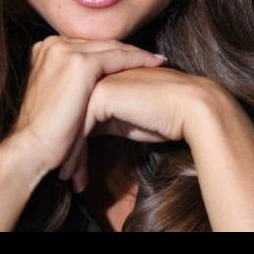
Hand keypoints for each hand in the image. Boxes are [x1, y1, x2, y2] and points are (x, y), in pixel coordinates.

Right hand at [9, 35, 167, 176]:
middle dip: (126, 51)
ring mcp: (64, 50)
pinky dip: (139, 59)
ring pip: (111, 47)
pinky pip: (118, 57)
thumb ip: (68, 82)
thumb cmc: (44, 132)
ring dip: (137, 54)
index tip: (132, 57)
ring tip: (157, 60)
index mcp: (45, 49)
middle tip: (152, 57)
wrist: (29, 146)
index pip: (87, 46)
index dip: (111, 52)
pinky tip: (155, 64)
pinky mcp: (79, 63)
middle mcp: (53, 44)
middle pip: (99, 44)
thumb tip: (90, 84)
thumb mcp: (55, 96)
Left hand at [58, 64, 215, 192]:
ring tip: (67, 178)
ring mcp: (97, 81)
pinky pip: (79, 128)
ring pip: (70, 122)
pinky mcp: (102, 94)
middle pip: (69, 115)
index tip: (68, 166)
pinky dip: (76, 154)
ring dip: (68, 153)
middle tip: (63, 176)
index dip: (71, 138)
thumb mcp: (126, 119)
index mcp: (102, 77)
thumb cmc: (165, 116)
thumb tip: (83, 135)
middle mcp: (96, 75)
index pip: (75, 109)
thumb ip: (104, 118)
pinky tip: (78, 176)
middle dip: (65, 147)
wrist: (190, 107)